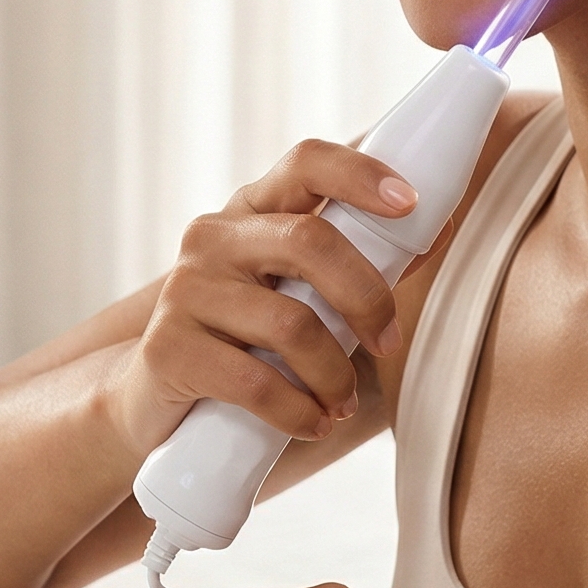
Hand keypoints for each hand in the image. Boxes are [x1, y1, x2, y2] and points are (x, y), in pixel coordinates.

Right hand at [104, 142, 418, 455]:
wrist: (154, 401)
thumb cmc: (245, 342)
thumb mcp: (296, 295)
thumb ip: (355, 266)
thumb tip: (433, 234)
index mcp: (252, 212)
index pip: (306, 163)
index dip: (361, 175)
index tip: (409, 202)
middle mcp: (213, 237)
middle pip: (310, 242)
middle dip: (367, 298)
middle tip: (387, 344)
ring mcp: (186, 290)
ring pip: (291, 323)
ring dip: (335, 375)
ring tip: (341, 403)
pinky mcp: (169, 348)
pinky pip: (256, 381)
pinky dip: (299, 412)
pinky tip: (312, 423)